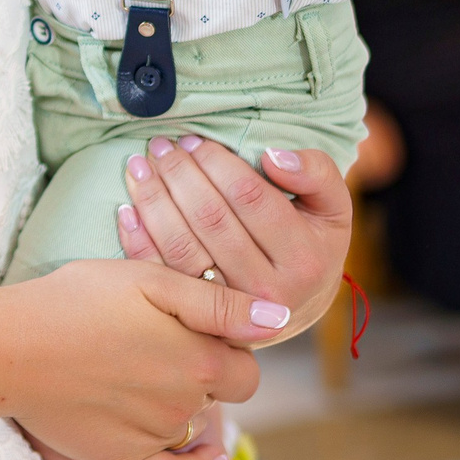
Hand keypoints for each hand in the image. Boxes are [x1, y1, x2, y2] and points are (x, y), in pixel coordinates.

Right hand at [0, 256, 285, 459]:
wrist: (6, 349)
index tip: (194, 329)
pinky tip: (206, 456)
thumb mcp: (149, 279)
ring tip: (140, 374)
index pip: (246, 367)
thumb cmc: (75, 301)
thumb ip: (219, 303)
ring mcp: (156, 439)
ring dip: (182, 405)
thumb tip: (280, 321)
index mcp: (200, 360)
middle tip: (162, 346)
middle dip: (205, 374)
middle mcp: (186, 406)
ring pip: (192, 425)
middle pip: (219, 395)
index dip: (227, 346)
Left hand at [116, 138, 354, 344]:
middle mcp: (268, 293)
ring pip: (181, 248)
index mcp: (304, 260)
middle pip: (211, 220)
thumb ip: (317, 174)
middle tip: (160, 146)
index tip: (194, 140)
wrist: (298, 305)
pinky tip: (126, 208)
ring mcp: (229, 312)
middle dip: (180, 174)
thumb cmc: (311, 242)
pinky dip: (138, 241)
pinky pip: (160, 276)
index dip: (216, 162)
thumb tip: (272, 157)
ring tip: (139, 165)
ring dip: (153, 201)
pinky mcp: (198, 318)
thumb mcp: (332, 206)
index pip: (250, 197)